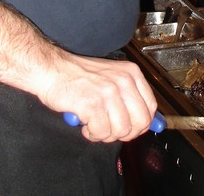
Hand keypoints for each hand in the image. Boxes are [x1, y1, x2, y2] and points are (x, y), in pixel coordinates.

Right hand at [39, 54, 156, 142]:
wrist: (52, 69)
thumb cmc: (78, 76)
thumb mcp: (112, 77)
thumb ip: (129, 96)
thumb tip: (149, 123)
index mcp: (131, 73)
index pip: (151, 106)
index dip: (142, 123)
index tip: (130, 128)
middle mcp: (124, 81)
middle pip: (141, 122)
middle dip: (126, 133)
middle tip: (111, 130)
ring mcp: (109, 92)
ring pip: (122, 130)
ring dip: (106, 134)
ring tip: (94, 124)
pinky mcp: (93, 104)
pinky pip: (102, 133)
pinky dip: (92, 134)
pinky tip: (85, 124)